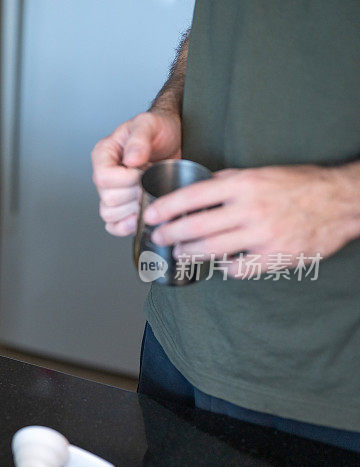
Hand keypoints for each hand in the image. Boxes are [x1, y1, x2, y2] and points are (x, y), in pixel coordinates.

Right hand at [91, 111, 181, 235]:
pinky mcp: (125, 206)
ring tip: (149, 194)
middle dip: (134, 194)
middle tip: (152, 182)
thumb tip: (131, 159)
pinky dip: (127, 226)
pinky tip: (141, 216)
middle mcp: (105, 174)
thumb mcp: (150, 124)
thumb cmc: (159, 129)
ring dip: (133, 209)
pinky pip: (114, 226)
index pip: (103, 178)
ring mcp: (114, 192)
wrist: (175, 137)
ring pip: (110, 215)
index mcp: (104, 155)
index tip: (144, 171)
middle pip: (108, 199)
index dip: (126, 180)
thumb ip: (139, 139)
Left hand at [144, 164, 359, 275]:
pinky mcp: (274, 256)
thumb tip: (195, 186)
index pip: (192, 196)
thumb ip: (227, 181)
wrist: (341, 202)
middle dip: (170, 234)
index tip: (150, 215)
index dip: (166, 208)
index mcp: (243, 184)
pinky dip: (225, 267)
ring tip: (180, 252)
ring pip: (212, 250)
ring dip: (190, 253)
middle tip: (159, 238)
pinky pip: (238, 268)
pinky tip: (220, 264)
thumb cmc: (298, 185)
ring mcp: (262, 235)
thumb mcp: (260, 174)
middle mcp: (250, 209)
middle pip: (196, 226)